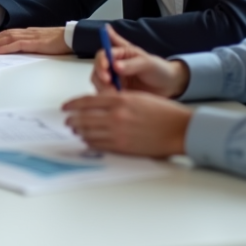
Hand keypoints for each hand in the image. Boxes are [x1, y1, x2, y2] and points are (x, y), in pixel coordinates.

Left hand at [0, 26, 70, 54]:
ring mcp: (30, 37)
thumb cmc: (62, 41)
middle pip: (4, 34)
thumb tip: (24, 47)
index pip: (9, 33)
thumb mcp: (44, 41)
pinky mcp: (34, 44)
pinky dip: (4, 48)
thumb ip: (34, 42)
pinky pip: (16, 45)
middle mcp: (27, 32)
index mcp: (30, 32)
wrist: (73, 37)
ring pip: (7, 38)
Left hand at [63, 92, 192, 157]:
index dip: (72, 104)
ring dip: (79, 131)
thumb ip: (116, 99)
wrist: (180, 130)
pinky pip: (99, 145)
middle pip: (83, 118)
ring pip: (88, 132)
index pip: (86, 101)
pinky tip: (88, 140)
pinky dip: (90, 142)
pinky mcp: (123, 147)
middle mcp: (116, 116)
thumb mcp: (137, 97)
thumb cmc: (163, 112)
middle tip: (67, 121)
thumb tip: (97, 104)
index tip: (65, 107)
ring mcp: (118, 133)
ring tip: (76, 131)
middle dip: (72, 120)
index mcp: (119, 100)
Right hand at [92, 26, 189, 96]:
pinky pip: (105, 94)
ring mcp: (114, 80)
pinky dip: (108, 96)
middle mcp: (113, 66)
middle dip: (100, 76)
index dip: (101, 61)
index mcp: (120, 54)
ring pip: (98, 82)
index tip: (106, 68)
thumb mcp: (148, 63)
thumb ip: (131, 64)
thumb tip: (115, 66)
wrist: (169, 86)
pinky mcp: (116, 93)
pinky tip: (117, 99)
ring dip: (103, 86)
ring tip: (115, 92)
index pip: (103, 54)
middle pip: (97, 69)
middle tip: (109, 82)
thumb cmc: (159, 69)